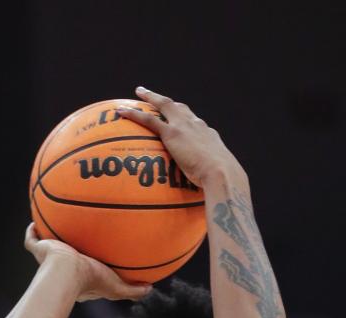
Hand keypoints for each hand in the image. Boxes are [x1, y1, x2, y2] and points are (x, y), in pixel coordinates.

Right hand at [24, 224, 150, 302]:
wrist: (66, 274)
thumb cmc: (90, 281)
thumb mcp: (116, 288)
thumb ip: (132, 290)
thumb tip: (150, 288)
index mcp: (79, 276)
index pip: (84, 268)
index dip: (89, 262)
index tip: (96, 254)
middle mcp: (62, 266)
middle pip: (65, 254)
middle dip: (69, 247)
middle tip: (76, 235)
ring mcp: (49, 258)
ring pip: (48, 245)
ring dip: (50, 236)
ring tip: (55, 222)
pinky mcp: (39, 249)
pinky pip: (32, 238)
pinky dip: (32, 230)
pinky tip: (35, 220)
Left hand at [115, 87, 240, 187]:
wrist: (222, 174)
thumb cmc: (223, 183)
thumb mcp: (218, 180)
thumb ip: (210, 182)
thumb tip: (210, 196)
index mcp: (209, 136)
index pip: (195, 124)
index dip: (186, 120)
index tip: (180, 120)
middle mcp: (197, 125)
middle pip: (180, 108)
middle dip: (167, 102)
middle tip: (154, 97)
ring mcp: (184, 126)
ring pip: (165, 105)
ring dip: (151, 97)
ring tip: (139, 92)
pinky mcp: (173, 133)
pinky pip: (149, 119)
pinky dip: (134, 114)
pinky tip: (121, 111)